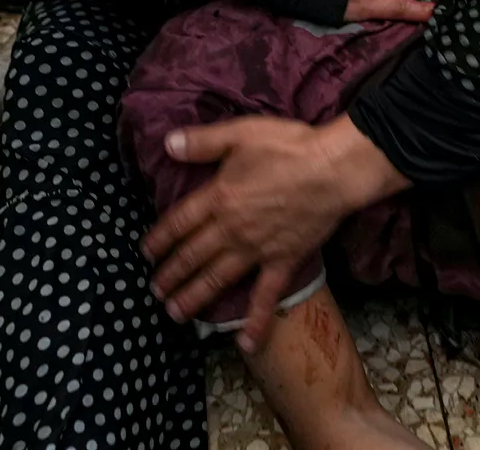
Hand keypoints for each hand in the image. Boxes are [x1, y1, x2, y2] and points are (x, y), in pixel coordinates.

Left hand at [144, 116, 399, 348]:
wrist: (333, 170)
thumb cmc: (289, 146)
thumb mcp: (241, 133)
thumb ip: (203, 142)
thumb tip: (167, 143)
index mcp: (218, 197)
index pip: (179, 222)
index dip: (159, 239)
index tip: (146, 253)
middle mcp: (231, 229)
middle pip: (193, 255)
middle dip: (170, 274)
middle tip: (154, 291)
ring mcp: (256, 249)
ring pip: (217, 279)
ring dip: (193, 298)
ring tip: (175, 313)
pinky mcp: (283, 261)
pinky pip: (266, 297)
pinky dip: (255, 322)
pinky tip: (245, 345)